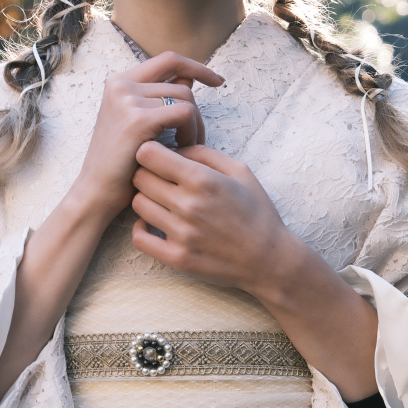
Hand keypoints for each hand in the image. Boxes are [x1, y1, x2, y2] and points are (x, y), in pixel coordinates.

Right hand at [72, 52, 221, 218]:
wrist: (95, 192)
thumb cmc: (119, 164)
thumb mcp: (137, 124)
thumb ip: (159, 99)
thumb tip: (189, 79)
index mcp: (119, 82)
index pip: (168, 60)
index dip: (197, 66)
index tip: (217, 81)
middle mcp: (121, 84)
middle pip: (182, 84)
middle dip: (196, 113)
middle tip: (196, 140)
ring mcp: (127, 99)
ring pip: (186, 98)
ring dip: (195, 126)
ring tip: (187, 150)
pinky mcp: (138, 119)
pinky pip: (185, 113)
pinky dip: (191, 133)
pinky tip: (181, 151)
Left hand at [129, 141, 379, 399]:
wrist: (269, 258)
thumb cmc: (256, 211)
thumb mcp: (240, 170)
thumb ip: (204, 153)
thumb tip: (174, 148)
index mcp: (202, 180)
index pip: (148, 154)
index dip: (149, 152)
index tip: (158, 157)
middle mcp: (188, 205)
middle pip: (140, 178)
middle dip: (147, 174)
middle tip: (160, 180)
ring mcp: (181, 233)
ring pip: (138, 204)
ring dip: (146, 200)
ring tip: (162, 202)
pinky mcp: (177, 258)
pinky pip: (139, 238)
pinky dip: (141, 229)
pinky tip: (153, 225)